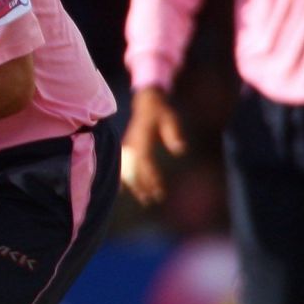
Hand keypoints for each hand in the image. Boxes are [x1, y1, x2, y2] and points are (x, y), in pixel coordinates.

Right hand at [120, 86, 185, 206]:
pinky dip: (124, 178)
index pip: (145, 162)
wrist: (146, 103)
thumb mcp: (170, 119)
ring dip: (135, 185)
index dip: (151, 177)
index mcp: (142, 139)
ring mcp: (128, 147)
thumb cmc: (160, 112)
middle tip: (150, 200)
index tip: (158, 190)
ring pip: (128, 170)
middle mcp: (132, 145)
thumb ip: (173, 134)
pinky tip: (123, 190)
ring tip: (142, 199)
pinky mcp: (127, 149)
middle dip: (142, 186)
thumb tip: (180, 149)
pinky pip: (124, 167)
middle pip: (135, 169)